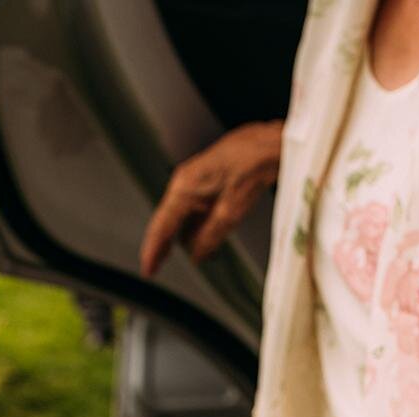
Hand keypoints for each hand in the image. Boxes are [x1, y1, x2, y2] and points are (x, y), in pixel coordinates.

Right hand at [139, 120, 282, 275]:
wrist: (269, 145)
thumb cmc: (252, 167)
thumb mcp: (231, 211)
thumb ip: (210, 237)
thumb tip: (197, 255)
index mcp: (184, 188)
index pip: (162, 227)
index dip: (153, 251)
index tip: (149, 269)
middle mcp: (184, 182)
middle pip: (166, 221)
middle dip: (162, 245)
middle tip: (156, 268)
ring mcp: (194, 180)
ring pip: (180, 216)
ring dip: (181, 237)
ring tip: (181, 258)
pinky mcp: (206, 180)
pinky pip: (193, 208)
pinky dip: (193, 225)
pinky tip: (200, 239)